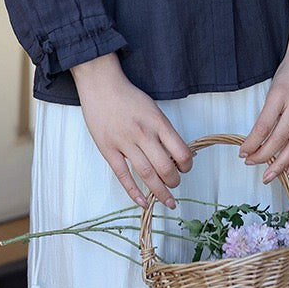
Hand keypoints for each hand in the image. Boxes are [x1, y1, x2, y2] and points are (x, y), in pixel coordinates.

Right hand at [70, 53, 191, 209]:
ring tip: (166, 200)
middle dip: (174, 182)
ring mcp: (124, 142)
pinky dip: (133, 192)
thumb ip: (164, 130)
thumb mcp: (153, 108)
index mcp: (157, 122)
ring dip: (159, 191)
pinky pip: (122, 175)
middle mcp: (143, 133)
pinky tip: (143, 202)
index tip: (186, 168)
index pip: (180, 151)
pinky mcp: (108, 149)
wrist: (101, 85)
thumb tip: (177, 153)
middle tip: (175, 185)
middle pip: (165, 167)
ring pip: (146, 175)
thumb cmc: (128, 96)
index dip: (187, 165)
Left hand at [239, 4, 288, 182]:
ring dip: (281, 164)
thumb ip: (269, 111)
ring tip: (268, 175)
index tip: (242, 153)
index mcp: (281, 94)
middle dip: (264, 156)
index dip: (252, 143)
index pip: (264, 125)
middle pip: (280, 138)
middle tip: (251, 165)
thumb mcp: (274, 86)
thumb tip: (259, 139)